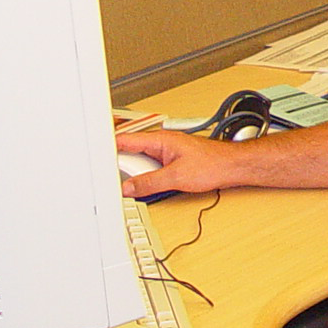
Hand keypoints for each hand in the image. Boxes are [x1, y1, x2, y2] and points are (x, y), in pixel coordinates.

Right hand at [115, 128, 239, 198]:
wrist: (233, 167)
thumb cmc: (213, 164)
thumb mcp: (176, 177)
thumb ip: (150, 182)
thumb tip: (129, 188)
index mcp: (159, 140)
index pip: (125, 140)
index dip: (107, 149)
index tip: (94, 159)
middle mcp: (161, 144)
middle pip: (130, 154)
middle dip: (122, 167)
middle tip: (114, 181)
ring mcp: (166, 154)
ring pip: (141, 164)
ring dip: (137, 175)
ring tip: (133, 186)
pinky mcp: (172, 163)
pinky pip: (152, 170)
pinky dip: (147, 179)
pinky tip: (149, 187)